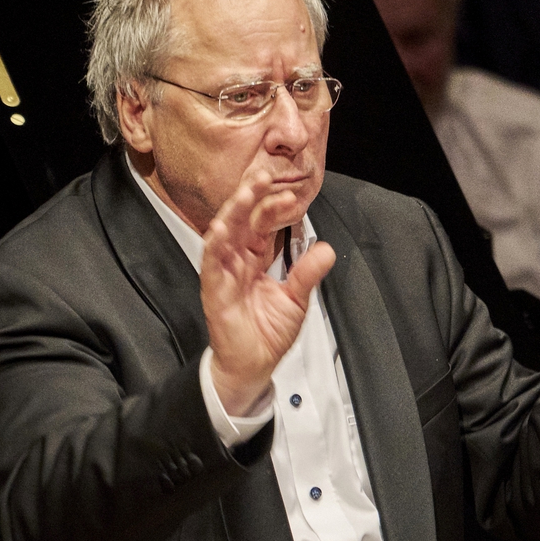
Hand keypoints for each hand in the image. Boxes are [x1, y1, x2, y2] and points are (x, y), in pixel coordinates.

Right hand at [201, 161, 336, 412]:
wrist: (254, 365)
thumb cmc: (268, 332)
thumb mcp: (296, 299)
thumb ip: (307, 273)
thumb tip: (327, 248)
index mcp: (256, 258)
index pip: (264, 224)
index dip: (276, 208)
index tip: (293, 195)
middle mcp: (237, 260)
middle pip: (242, 221)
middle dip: (251, 197)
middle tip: (265, 176)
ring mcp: (224, 273)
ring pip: (224, 234)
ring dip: (234, 212)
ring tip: (246, 193)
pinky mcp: (214, 289)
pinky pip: (211, 262)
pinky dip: (216, 244)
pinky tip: (223, 228)